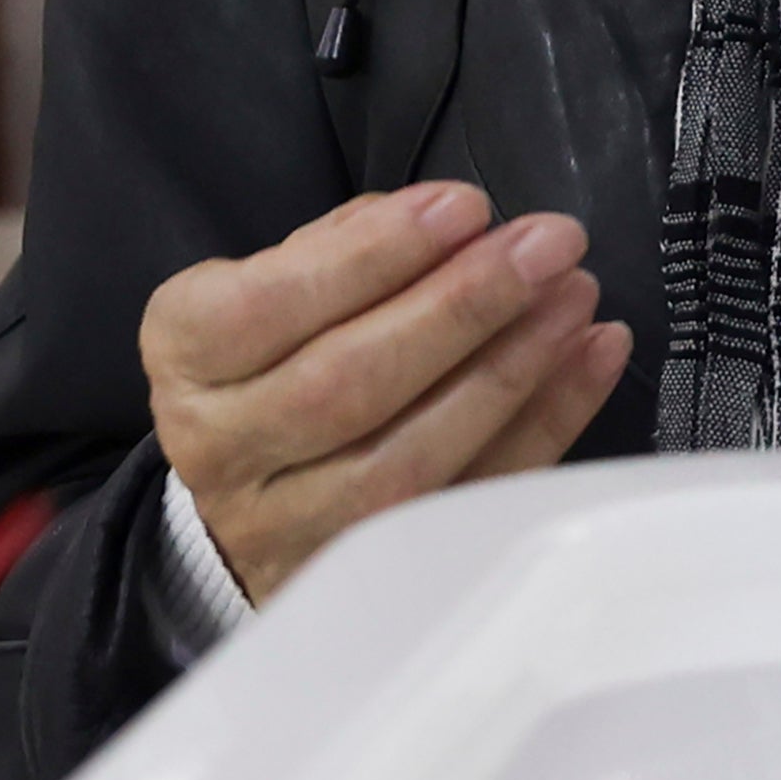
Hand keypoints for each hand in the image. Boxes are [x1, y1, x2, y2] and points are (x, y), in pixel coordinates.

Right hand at [140, 181, 632, 608]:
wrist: (256, 488)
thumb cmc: (283, 354)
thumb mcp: (276, 282)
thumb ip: (349, 246)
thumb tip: (454, 223)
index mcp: (188, 357)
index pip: (266, 307)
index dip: (372, 257)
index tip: (465, 206)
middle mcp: (223, 449)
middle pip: (346, 384)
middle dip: (461, 306)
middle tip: (547, 244)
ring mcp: (292, 527)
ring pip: (407, 459)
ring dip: (510, 370)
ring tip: (574, 296)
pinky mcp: (370, 573)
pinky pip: (469, 501)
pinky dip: (546, 425)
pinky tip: (592, 356)